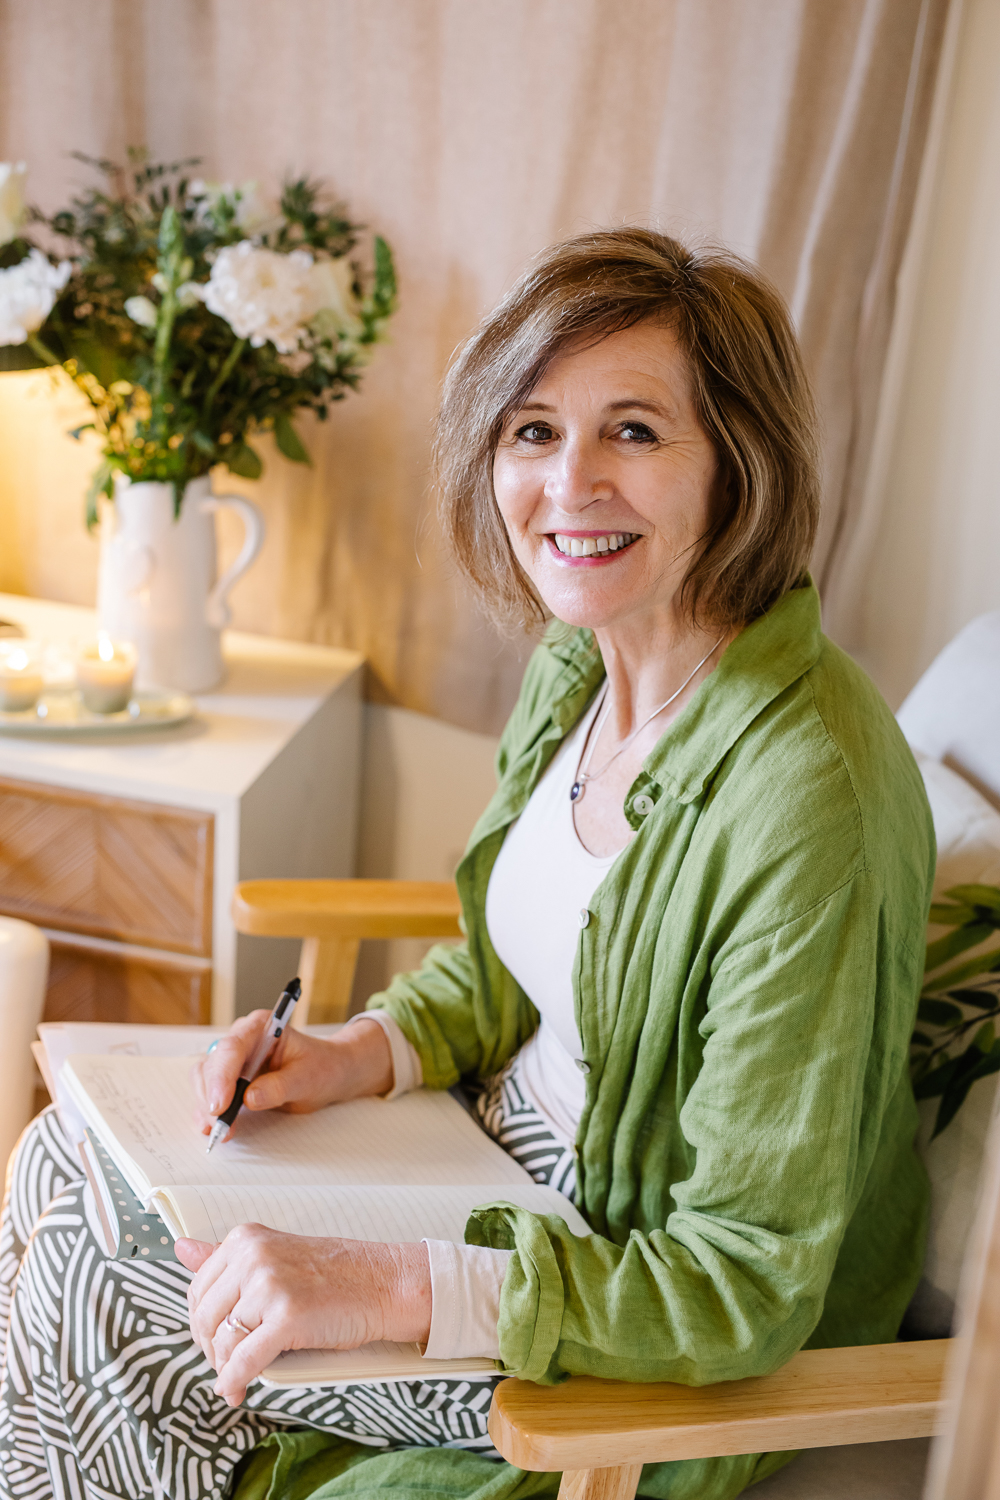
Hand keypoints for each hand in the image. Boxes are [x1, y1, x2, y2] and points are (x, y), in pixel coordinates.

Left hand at [176, 1226, 431, 1404]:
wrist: (383, 1283)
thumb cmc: (334, 1274)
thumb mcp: (275, 1255)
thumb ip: (227, 1256)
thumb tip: (182, 1248)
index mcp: (246, 1239)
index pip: (198, 1289)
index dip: (202, 1323)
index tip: (215, 1339)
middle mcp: (253, 1256)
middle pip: (204, 1317)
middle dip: (210, 1348)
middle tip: (225, 1363)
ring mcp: (269, 1285)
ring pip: (221, 1341)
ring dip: (223, 1368)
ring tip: (235, 1377)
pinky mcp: (287, 1317)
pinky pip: (243, 1361)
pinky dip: (234, 1381)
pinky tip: (236, 1390)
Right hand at [191, 1013, 393, 1141]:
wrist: (328, 1073)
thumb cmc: (321, 1067)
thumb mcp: (307, 1078)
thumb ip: (280, 1086)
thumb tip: (250, 1098)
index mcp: (262, 1027)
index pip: (233, 1047)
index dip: (222, 1076)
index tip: (220, 1104)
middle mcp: (243, 1038)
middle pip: (213, 1063)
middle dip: (211, 1095)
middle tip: (218, 1124)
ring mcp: (234, 1058)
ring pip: (205, 1077)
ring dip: (206, 1105)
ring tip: (218, 1130)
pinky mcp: (230, 1078)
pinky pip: (210, 1092)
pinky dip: (207, 1110)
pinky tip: (209, 1127)